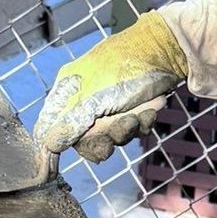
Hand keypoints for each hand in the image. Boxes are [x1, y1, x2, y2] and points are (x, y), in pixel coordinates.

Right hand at [34, 15, 187, 165]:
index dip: (54, 145)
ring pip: (111, 136)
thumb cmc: (125, 68)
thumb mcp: (95, 98)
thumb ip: (72, 124)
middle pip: (85, 139)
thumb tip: (49, 145)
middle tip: (122, 125)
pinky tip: (152, 105)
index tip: (56, 165)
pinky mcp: (130, 108)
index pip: (51, 126)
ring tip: (141, 111)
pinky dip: (143, 120)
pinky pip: (131, 128)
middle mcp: (84, 100)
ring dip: (128, 128)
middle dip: (106, 137)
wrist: (168, 52)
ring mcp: (108, 104)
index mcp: (68, 91)